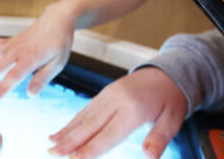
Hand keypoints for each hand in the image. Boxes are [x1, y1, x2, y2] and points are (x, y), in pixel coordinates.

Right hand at [0, 4, 75, 99]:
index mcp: (30, 59)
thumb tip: (31, 95)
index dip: (0, 89)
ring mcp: (11, 45)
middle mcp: (17, 51)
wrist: (56, 19)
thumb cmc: (59, 42)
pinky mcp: (9, 41)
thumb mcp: (58, 63)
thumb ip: (43, 78)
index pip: (13, 77)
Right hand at [48, 67, 186, 158]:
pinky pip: (86, 110)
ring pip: (84, 116)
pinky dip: (73, 121)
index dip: (91, 148)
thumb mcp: (172, 120)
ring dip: (66, 131)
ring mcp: (108, 95)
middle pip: (90, 125)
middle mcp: (117, 100)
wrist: (166, 73)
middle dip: (70, 141)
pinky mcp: (105, 94)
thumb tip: (149, 156)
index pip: (109, 134)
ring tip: (51, 143)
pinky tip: (62, 131)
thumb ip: (159, 139)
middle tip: (52, 153)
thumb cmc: (171, 100)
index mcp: (134, 109)